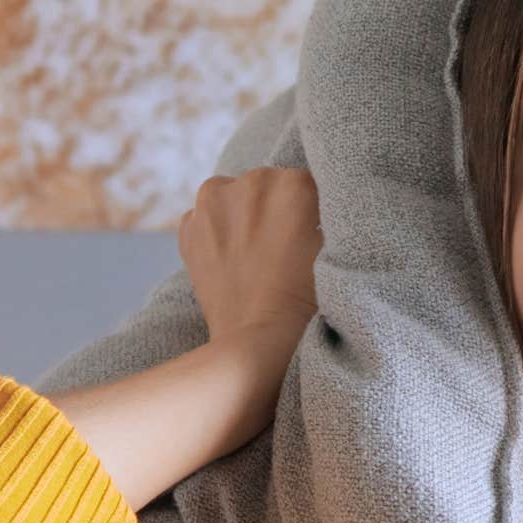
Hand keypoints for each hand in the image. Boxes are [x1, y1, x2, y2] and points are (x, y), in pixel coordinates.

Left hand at [178, 166, 322, 362]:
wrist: (257, 340)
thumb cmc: (306, 300)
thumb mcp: (334, 250)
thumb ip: (326, 216)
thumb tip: (313, 208)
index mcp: (294, 184)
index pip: (308, 183)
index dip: (311, 209)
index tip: (311, 233)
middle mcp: (252, 182)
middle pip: (269, 185)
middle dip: (276, 208)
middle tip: (285, 248)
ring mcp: (212, 203)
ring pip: (235, 196)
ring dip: (244, 214)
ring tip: (256, 253)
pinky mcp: (188, 227)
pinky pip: (206, 217)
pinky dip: (217, 231)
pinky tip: (232, 258)